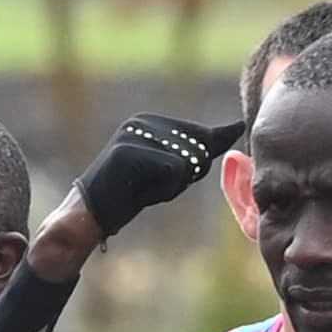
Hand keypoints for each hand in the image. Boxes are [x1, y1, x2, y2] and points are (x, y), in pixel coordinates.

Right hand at [75, 113, 248, 240]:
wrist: (95, 211)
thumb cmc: (136, 192)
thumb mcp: (171, 171)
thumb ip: (197, 153)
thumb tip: (236, 130)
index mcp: (151, 122)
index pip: (199, 134)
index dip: (211, 149)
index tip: (223, 138)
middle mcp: (142, 121)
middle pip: (197, 151)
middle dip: (186, 178)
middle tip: (153, 186)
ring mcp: (133, 133)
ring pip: (186, 162)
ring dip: (173, 186)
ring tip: (144, 187)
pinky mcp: (128, 150)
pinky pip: (172, 170)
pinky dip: (164, 189)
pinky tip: (140, 191)